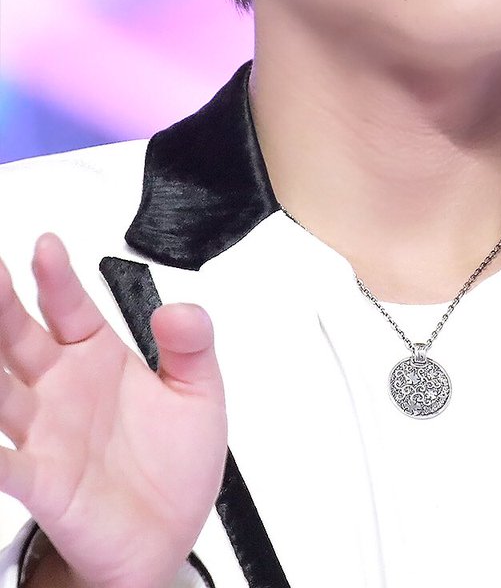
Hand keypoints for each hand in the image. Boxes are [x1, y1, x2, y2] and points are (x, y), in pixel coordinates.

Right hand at [0, 234, 227, 587]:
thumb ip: (192, 345)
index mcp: (97, 356)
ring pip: (1, 392)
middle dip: (2, 305)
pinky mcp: (44, 481)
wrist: (168, 536)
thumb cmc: (175, 463)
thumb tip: (179, 310)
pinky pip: (7, 465)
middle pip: (19, 337)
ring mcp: (45, 433)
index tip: (46, 246)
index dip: (55, 275)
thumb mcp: (199, 392)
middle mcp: (62, 388)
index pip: (68, 305)